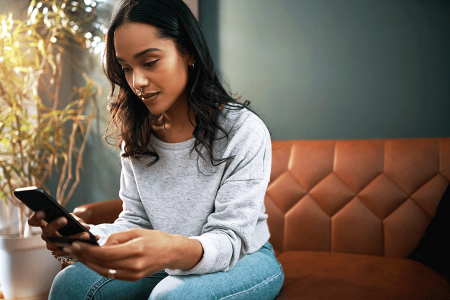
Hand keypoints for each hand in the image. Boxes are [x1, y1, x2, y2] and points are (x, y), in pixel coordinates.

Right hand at [28, 211, 92, 255]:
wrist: (74, 239)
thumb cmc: (70, 225)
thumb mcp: (73, 219)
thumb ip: (76, 219)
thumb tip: (84, 225)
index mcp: (45, 224)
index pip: (34, 221)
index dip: (36, 217)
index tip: (42, 212)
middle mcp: (46, 235)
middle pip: (47, 231)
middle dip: (55, 224)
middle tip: (64, 219)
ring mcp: (52, 246)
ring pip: (60, 243)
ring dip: (74, 237)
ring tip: (86, 234)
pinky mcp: (61, 253)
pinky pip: (71, 249)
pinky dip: (83, 243)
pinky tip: (93, 239)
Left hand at [62, 228, 202, 280]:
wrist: (172, 252)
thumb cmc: (155, 239)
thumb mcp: (137, 232)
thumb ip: (117, 238)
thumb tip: (101, 245)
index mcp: (136, 250)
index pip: (106, 253)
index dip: (89, 250)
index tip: (77, 244)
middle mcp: (134, 265)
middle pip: (102, 264)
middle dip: (85, 257)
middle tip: (71, 249)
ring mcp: (134, 274)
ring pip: (104, 272)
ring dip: (89, 264)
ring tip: (78, 255)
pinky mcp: (133, 278)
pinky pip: (111, 275)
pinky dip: (99, 268)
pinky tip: (92, 261)